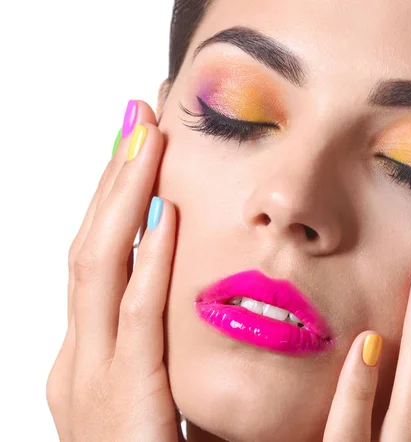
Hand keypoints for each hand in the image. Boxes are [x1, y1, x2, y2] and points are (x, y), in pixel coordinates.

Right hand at [47, 101, 180, 441]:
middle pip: (93, 246)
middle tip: (137, 116)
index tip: (141, 147)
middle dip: (113, 178)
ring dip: (124, 198)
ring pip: (100, 268)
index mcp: (92, 355)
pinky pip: (134, 321)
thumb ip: (164, 341)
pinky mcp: (121, 406)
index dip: (119, 196)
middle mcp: (79, 359)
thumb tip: (190, 282)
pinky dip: (145, 264)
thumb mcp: (158, 388)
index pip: (102, 256)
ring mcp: (90, 380)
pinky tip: (163, 218)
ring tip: (143, 137)